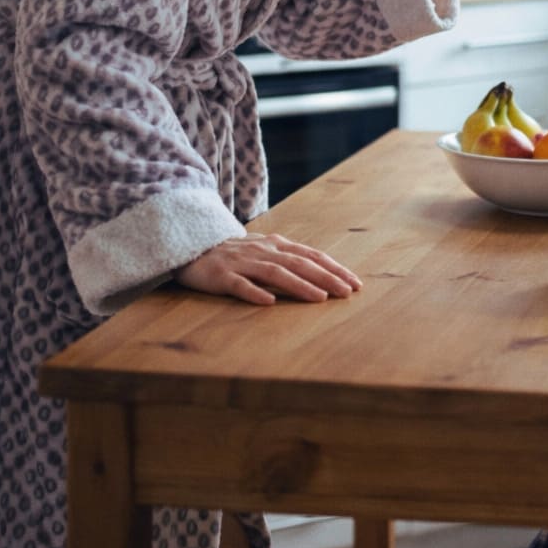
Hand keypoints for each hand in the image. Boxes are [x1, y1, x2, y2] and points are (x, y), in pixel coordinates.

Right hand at [174, 233, 361, 304]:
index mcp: (275, 245)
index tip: (355, 283)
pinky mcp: (221, 276)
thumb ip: (289, 259)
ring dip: (299, 285)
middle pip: (299, 263)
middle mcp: (262, 251)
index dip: (334, 268)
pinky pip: (240, 284)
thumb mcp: (264, 251)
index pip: (311, 255)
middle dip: (326, 278)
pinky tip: (269, 302)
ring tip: (320, 298)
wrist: (192, 245)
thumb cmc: (235, 254)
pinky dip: (255, 292)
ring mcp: (242, 262)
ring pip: (275, 273)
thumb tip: (324, 275)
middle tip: (347, 292)